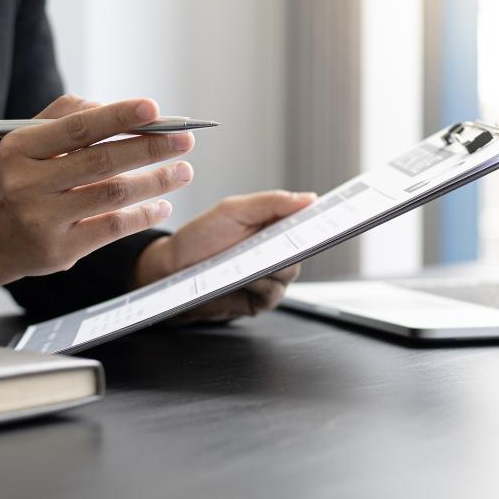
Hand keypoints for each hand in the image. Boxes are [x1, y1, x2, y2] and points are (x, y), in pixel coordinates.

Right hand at [0, 95, 194, 295]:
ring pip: (112, 195)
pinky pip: (112, 228)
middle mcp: (27, 184)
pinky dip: (143, 215)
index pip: (78, 127)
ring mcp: (43, 220)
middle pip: (101, 161)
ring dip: (155, 182)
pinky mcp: (60, 250)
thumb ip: (66, 117)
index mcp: (19, 148)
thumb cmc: (19, 179)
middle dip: (150, 148)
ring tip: (184, 171)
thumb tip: (115, 109)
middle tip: (185, 139)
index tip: (154, 108)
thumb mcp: (26, 143)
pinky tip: (162, 205)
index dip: (118, 116)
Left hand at [133, 190, 316, 322]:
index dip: (319, 219)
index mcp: (273, 226)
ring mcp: (269, 277)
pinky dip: (259, 283)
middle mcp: (275, 252)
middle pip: (301, 249)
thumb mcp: (233, 210)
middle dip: (291, 243)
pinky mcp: (259, 300)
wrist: (171, 270)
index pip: (305, 222)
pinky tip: (244, 277)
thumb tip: (310, 198)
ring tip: (249, 258)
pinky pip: (272, 293)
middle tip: (277, 238)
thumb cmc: (199, 238)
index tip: (326, 216)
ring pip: (288, 272)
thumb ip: (271, 202)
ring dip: (270, 264)